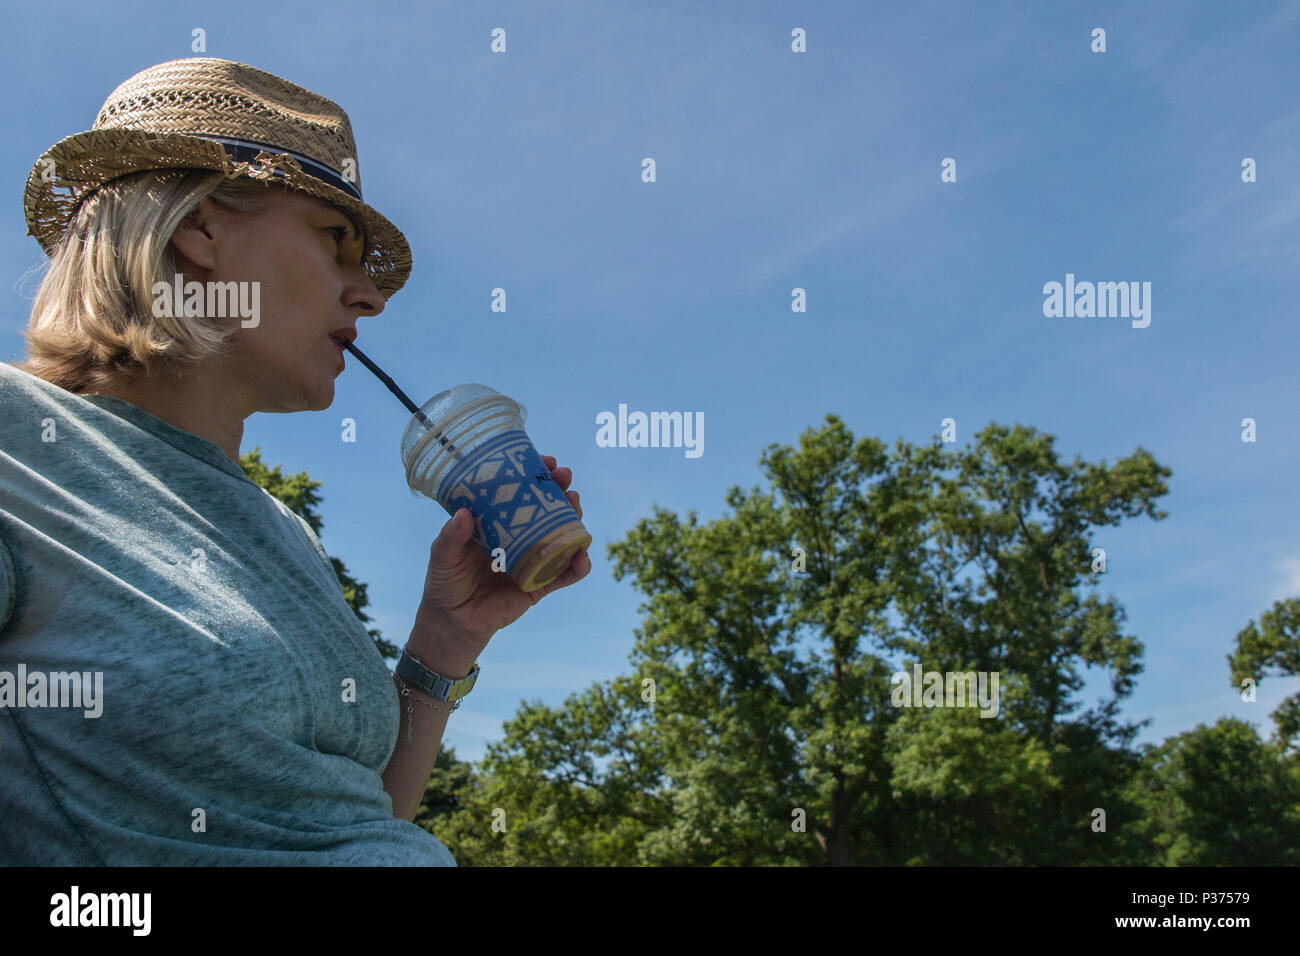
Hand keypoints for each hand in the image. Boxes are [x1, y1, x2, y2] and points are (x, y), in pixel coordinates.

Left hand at [408, 454, 589, 662]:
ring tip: (574, 506)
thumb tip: (465, 514)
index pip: (521, 493)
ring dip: (574, 519)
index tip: (545, 462)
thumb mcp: (442, 555)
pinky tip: (582, 555)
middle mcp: (520, 537)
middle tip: (563, 477)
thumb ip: (451, 537)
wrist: (453, 621)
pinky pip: (564, 574)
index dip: (536, 475)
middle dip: (560, 490)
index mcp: (498, 523)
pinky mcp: (540, 585)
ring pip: (562, 535)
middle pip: (548, 509)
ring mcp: (533, 559)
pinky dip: (578, 565)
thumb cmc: (445, 582)